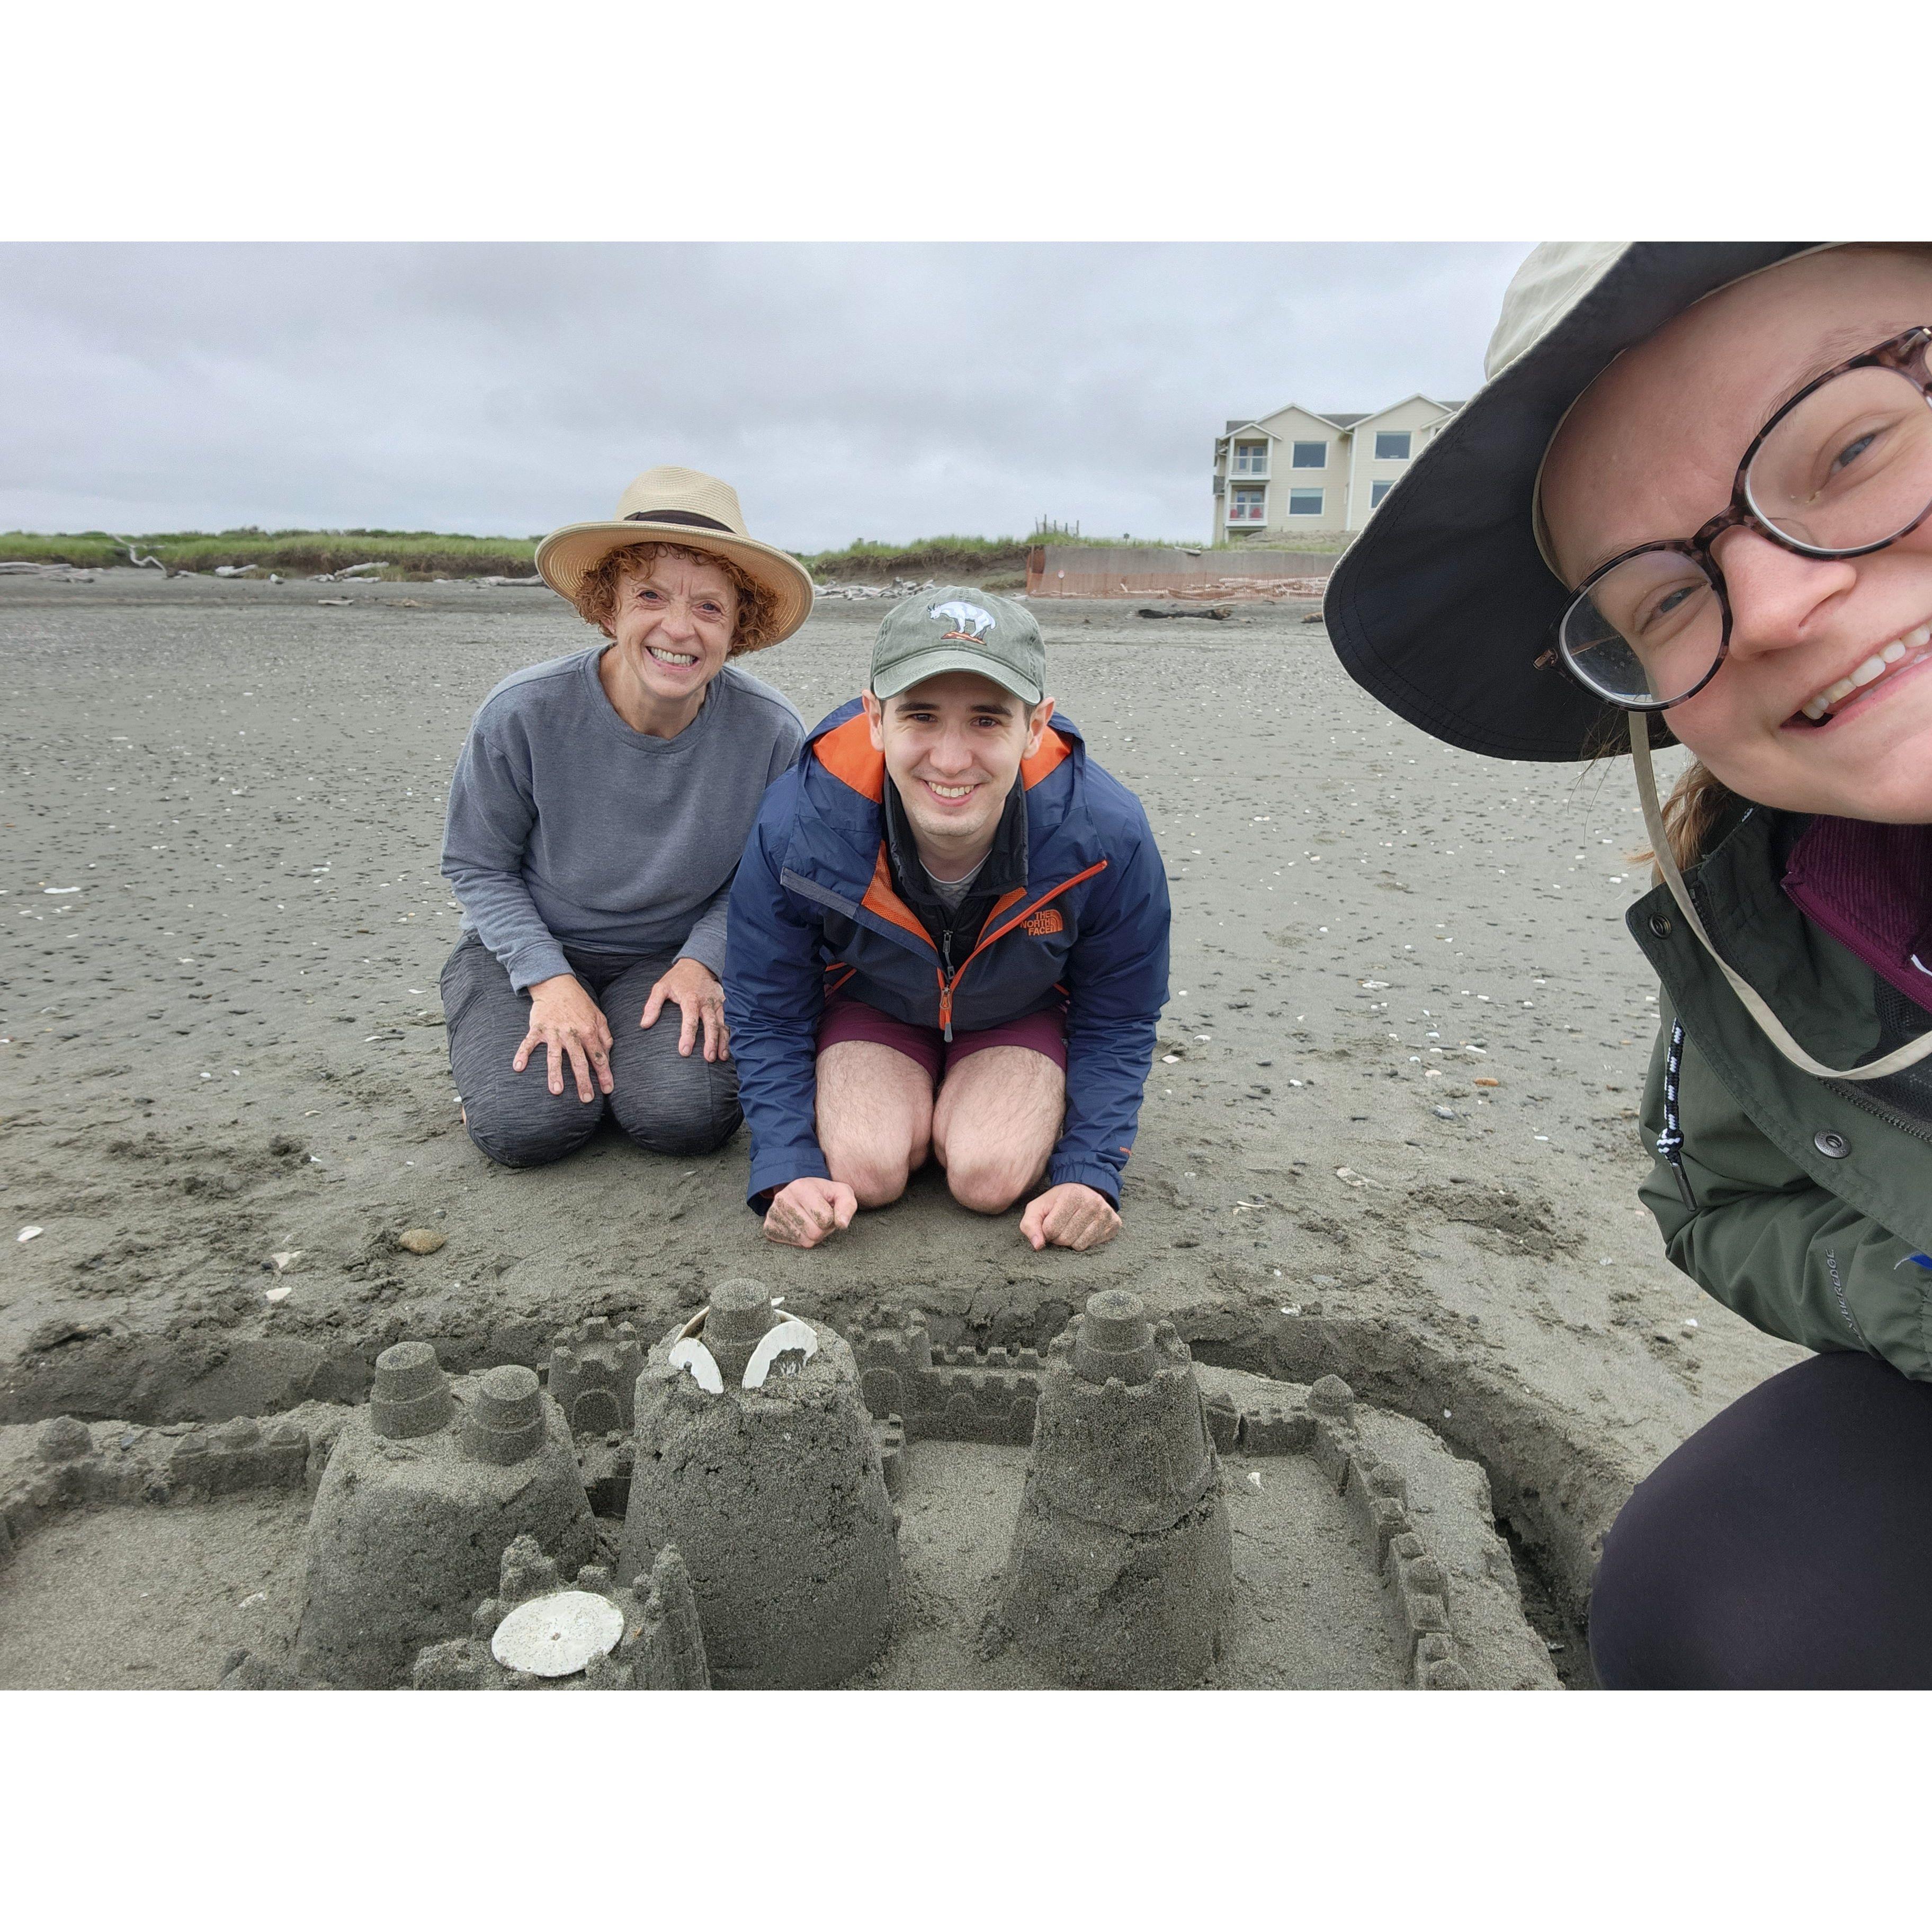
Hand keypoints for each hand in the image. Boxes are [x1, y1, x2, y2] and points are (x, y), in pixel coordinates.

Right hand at [514, 974, 613, 1101]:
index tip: (607, 1090)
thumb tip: (608, 1054)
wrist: (557, 984)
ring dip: (555, 1073)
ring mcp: (553, 1031)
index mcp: (589, 1031)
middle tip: (586, 1099)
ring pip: (555, 1055)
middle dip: (583, 1081)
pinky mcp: (538, 1027)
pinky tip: (518, 1067)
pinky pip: (528, 1042)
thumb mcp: (598, 1016)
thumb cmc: (579, 1003)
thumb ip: (605, 1035)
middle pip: (579, 1060)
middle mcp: (572, 1033)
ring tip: (557, 1091)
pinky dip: (522, 1054)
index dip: (604, 1074)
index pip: (599, 1056)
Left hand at [641, 957, 729, 1061]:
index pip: (690, 1019)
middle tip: (709, 1058)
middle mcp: (706, 1001)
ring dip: (723, 1040)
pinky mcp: (724, 1003)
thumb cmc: (677, 979)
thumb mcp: (661, 987)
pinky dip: (730, 1033)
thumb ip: (652, 1005)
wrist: (697, 964)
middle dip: (711, 1041)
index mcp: (690, 998)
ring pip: (723, 1023)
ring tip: (722, 1057)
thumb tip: (644, 1024)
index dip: (687, 1036)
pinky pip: (729, 1019)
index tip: (685, 1051)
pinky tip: (729, 1046)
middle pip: (711, 1023)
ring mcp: (717, 1002)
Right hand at [763, 1177, 857, 1248]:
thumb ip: (847, 1206)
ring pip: (805, 1241)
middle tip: (820, 1218)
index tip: (828, 1209)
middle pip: (815, 1233)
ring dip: (813, 1235)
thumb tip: (841, 1224)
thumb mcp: (841, 1193)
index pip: (825, 1219)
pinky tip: (800, 1226)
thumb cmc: (824, 1194)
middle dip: (823, 1229)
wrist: (801, 1193)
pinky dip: (801, 1239)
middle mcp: (783, 1199)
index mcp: (800, 1187)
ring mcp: (773, 1214)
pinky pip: (793, 1245)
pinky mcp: (769, 1228)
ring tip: (810, 1221)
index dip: (832, 1218)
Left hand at [1020, 1183, 1120, 1251]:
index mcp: (1072, 1195)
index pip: (1051, 1229)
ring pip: (1079, 1245)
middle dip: (1058, 1237)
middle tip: (1061, 1225)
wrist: (1084, 1189)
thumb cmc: (1058, 1200)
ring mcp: (1106, 1214)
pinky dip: (1085, 1241)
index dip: (1046, 1230)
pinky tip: (1084, 1229)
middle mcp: (1092, 1203)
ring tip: (1072, 1227)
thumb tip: (1038, 1246)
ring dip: (1071, 1241)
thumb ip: (1030, 1225)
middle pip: (1065, 1239)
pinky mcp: (1114, 1224)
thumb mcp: (1038, 1207)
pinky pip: (1093, 1245)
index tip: (1051, 1222)